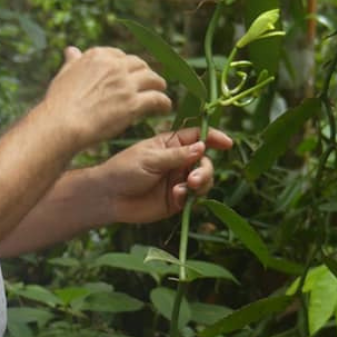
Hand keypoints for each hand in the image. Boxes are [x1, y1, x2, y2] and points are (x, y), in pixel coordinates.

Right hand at [42, 46, 172, 148]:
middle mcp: (114, 66)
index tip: (129, 75)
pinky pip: (157, 99)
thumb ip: (72, 61)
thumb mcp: (64, 74)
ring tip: (160, 92)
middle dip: (145, 73)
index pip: (120, 56)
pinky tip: (164, 108)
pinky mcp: (133, 104)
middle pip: (139, 65)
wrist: (61, 124)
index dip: (127, 66)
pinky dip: (163, 103)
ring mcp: (125, 84)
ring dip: (158, 85)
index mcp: (98, 56)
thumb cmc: (59, 103)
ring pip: (153, 79)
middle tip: (148, 83)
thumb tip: (71, 50)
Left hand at [98, 127, 233, 224]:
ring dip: (200, 183)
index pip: (197, 137)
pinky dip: (189, 197)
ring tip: (185, 188)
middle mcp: (178, 161)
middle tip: (193, 179)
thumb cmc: (124, 170)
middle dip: (205, 169)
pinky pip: (193, 198)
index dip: (213, 138)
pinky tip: (176, 197)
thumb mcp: (150, 158)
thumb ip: (177, 155)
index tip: (227, 143)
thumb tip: (203, 147)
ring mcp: (178, 180)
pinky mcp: (176, 200)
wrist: (109, 197)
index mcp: (170, 144)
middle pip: (204, 161)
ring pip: (203, 180)